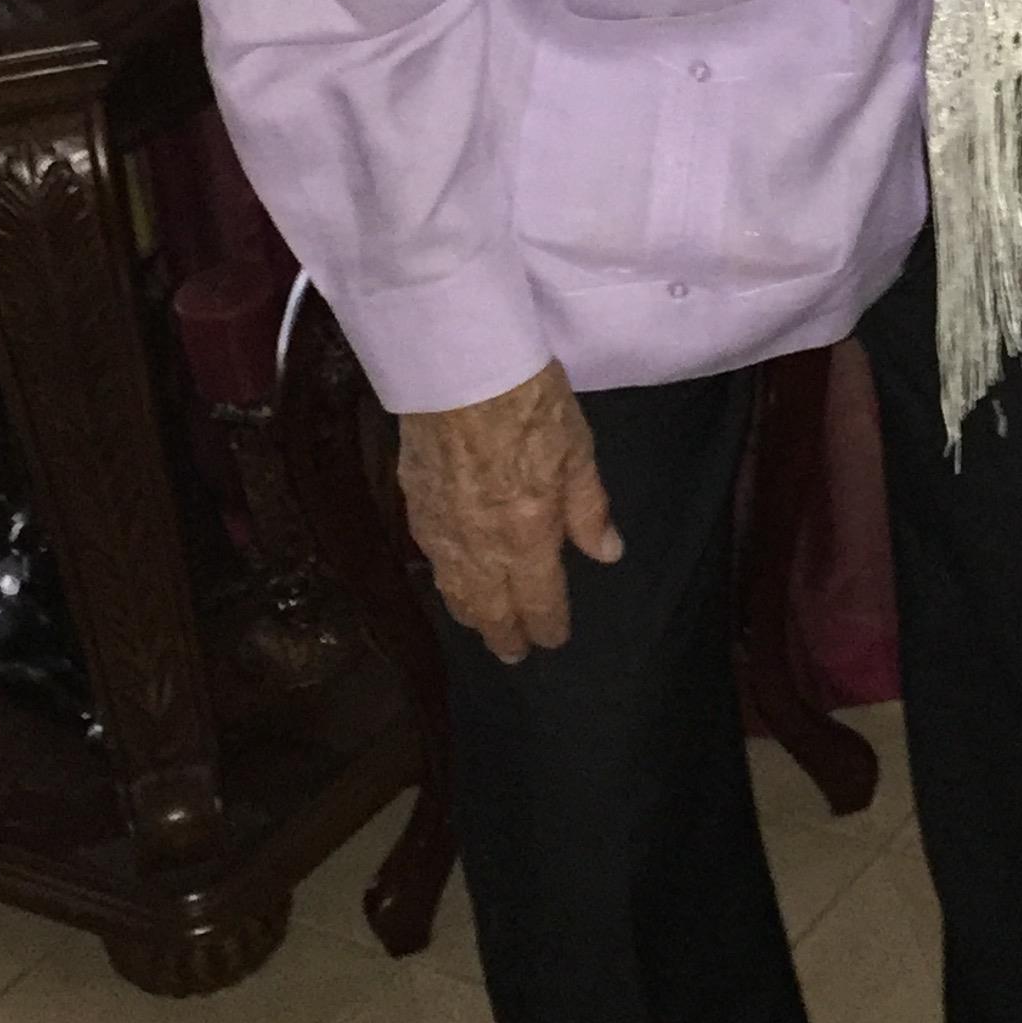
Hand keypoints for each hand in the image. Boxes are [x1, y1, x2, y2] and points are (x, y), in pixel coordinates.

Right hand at [397, 361, 619, 663]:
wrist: (457, 367)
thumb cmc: (529, 403)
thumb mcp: (578, 452)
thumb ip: (590, 510)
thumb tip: (607, 554)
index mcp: (526, 536)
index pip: (539, 600)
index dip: (547, 624)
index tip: (554, 639)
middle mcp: (480, 546)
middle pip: (490, 608)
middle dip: (505, 634)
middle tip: (514, 655)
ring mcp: (441, 528)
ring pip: (454, 590)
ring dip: (471, 615)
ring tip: (483, 627)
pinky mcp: (414, 504)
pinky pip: (431, 559)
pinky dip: (444, 580)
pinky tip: (450, 578)